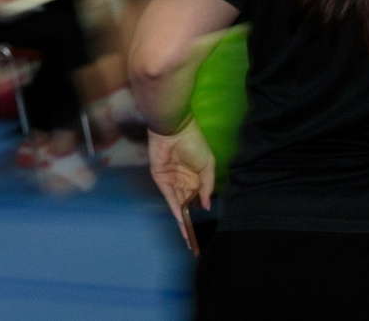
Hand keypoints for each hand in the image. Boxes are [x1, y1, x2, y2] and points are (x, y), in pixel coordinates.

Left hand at [147, 122, 217, 253]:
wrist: (174, 130)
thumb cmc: (194, 144)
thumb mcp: (207, 166)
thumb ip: (207, 187)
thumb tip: (207, 206)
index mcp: (195, 177)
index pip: (197, 199)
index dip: (200, 212)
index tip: (204, 227)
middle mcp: (183, 181)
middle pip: (187, 205)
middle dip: (191, 222)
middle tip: (195, 240)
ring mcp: (172, 181)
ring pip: (178, 204)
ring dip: (183, 220)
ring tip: (189, 236)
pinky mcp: (161, 178)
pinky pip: (169, 197)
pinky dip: (175, 209)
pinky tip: (182, 221)